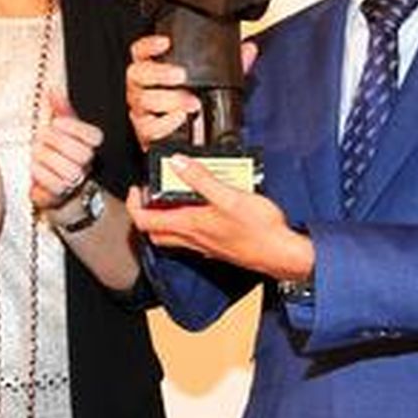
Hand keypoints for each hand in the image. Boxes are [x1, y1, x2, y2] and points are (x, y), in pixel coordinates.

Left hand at [31, 91, 102, 210]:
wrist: (55, 184)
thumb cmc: (58, 152)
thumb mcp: (61, 128)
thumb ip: (59, 109)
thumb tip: (52, 90)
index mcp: (90, 144)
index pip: (93, 136)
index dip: (72, 128)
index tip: (56, 123)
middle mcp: (87, 163)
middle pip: (75, 150)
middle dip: (52, 141)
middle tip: (41, 138)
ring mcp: (76, 180)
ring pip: (66, 169)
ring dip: (45, 158)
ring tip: (37, 153)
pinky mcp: (61, 195)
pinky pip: (54, 184)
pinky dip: (40, 174)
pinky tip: (36, 168)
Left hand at [125, 154, 311, 281]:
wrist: (282, 255)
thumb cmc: (260, 230)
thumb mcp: (229, 196)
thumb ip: (201, 179)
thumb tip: (178, 163)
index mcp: (190, 225)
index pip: (145, 220)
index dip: (135, 204)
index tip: (137, 189)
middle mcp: (193, 239)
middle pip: (154, 231)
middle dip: (146, 213)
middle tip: (151, 194)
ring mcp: (204, 246)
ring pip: (171, 237)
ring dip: (165, 220)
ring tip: (174, 198)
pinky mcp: (217, 248)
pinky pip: (190, 239)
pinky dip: (186, 225)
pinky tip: (200, 212)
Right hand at [126, 36, 259, 149]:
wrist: (187, 139)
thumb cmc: (191, 103)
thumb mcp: (212, 82)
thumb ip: (230, 65)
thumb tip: (248, 50)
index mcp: (152, 70)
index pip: (140, 51)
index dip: (150, 45)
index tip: (166, 42)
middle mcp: (141, 88)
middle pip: (138, 73)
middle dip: (159, 73)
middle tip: (181, 75)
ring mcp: (140, 109)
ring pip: (144, 100)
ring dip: (169, 100)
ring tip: (192, 103)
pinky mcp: (144, 131)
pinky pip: (149, 126)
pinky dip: (166, 123)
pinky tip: (180, 118)